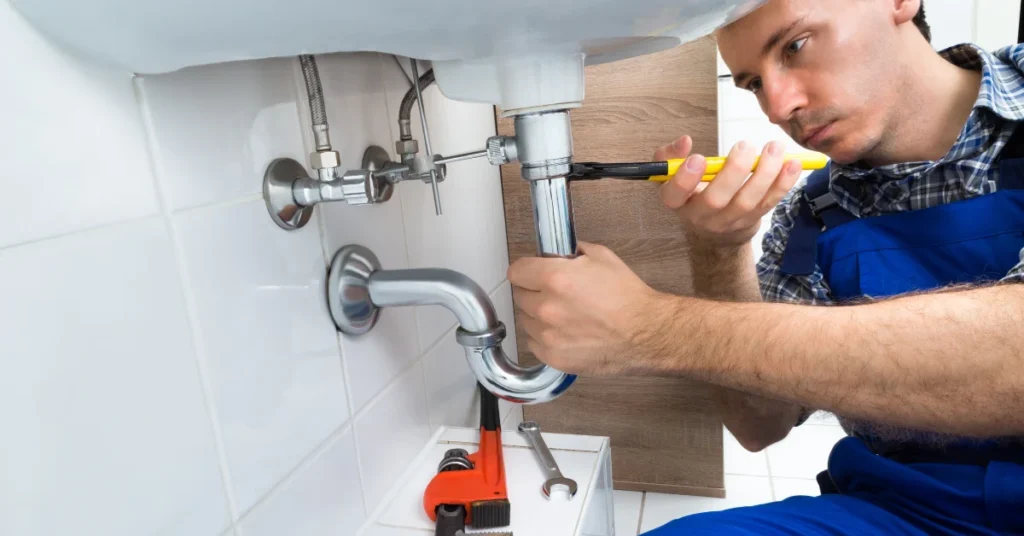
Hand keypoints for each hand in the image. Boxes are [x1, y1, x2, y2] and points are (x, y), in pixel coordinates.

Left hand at [507, 242, 668, 375]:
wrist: (645, 334)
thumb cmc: (628, 298)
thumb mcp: (602, 257)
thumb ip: (571, 251)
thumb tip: (556, 253)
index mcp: (555, 278)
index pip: (516, 271)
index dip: (526, 269)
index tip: (531, 272)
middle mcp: (546, 307)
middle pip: (519, 295)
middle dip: (533, 291)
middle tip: (554, 293)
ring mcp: (548, 335)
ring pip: (525, 320)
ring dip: (538, 315)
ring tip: (563, 314)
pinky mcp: (553, 356)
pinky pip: (534, 343)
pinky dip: (545, 337)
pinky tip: (564, 331)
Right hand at [654, 136, 802, 247]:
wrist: (714, 232)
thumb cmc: (693, 193)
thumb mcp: (673, 176)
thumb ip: (670, 156)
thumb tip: (684, 141)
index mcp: (677, 202)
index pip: (675, 195)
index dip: (685, 179)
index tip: (698, 158)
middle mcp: (701, 216)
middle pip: (715, 200)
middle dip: (733, 172)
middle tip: (745, 146)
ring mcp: (729, 221)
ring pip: (747, 202)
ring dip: (764, 174)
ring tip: (775, 148)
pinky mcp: (753, 219)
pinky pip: (769, 202)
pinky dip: (783, 183)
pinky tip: (792, 164)